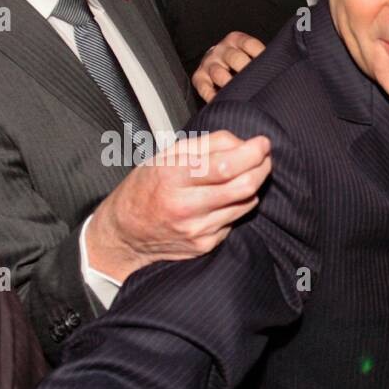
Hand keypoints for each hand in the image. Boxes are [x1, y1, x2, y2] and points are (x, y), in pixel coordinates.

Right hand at [86, 129, 271, 282]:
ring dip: (253, 185)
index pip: (226, 165)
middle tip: (263, 157)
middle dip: (262, 168)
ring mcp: (197, 229)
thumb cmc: (145, 188)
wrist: (125, 234)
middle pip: (244, 186)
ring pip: (246, 203)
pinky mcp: (205, 245)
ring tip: (245, 174)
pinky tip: (224, 199)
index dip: (252, 152)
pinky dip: (237, 205)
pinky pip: (235, 220)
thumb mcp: (165, 156)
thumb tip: (243, 143)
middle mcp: (186, 206)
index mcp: (173, 177)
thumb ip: (206, 145)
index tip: (262, 143)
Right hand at [192, 32, 266, 102]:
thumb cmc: (238, 61)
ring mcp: (209, 63)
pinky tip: (221, 102)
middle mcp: (221, 50)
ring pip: (219, 74)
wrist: (213, 60)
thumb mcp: (247, 52)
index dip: (261, 55)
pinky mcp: (199, 77)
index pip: (250, 44)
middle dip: (246, 70)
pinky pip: (204, 87)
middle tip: (257, 83)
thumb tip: (280, 67)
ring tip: (241, 95)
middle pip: (234, 58)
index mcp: (236, 40)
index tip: (271, 67)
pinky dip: (212, 96)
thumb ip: (260, 58)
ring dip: (230, 85)